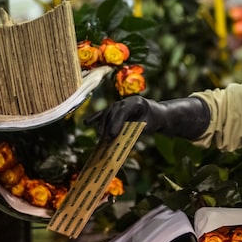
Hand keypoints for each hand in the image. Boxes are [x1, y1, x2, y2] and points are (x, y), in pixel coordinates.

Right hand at [85, 96, 209, 140]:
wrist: (155, 113)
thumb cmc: (152, 120)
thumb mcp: (148, 126)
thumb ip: (135, 131)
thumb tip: (122, 140)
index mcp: (137, 102)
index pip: (124, 111)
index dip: (117, 122)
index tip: (113, 134)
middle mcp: (126, 101)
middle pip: (113, 112)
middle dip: (108, 126)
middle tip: (105, 139)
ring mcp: (119, 104)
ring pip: (107, 113)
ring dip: (102, 125)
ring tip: (100, 137)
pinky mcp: (114, 109)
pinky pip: (103, 113)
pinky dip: (95, 118)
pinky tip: (86, 123)